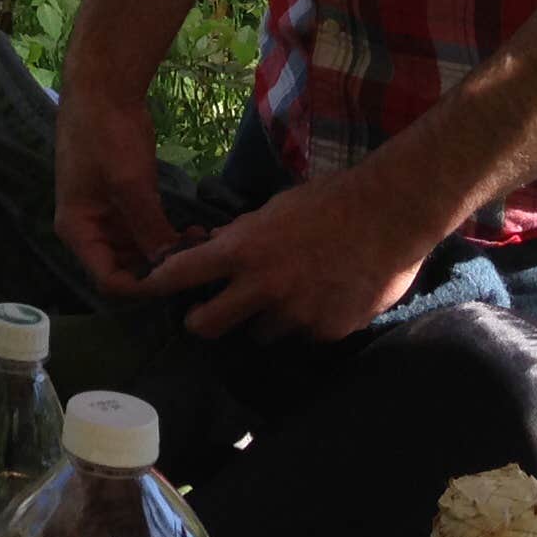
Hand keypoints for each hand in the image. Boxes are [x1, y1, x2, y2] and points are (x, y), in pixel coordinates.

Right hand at [55, 81, 182, 295]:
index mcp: (77, 230)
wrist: (103, 89)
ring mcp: (107, 214)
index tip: (179, 281)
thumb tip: (171, 268)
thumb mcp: (129, 185)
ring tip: (203, 245)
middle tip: (200, 265)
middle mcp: (89, 229)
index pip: (108, 279)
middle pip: (123, 268)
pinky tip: (195, 232)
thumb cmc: (106, 136)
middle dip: (159, 271)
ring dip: (166, 253)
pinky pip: (144, 229)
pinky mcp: (124, 199)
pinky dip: (166, 235)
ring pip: (137, 251)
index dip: (142, 288)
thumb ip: (148, 229)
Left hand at [135, 162, 441, 342]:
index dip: (158, 284)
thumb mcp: (274, 209)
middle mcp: (262, 289)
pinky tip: (322, 298)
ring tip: (287, 296)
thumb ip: (241, 234)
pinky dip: (305, 322)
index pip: (182, 275)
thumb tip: (213, 247)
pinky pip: (302, 335)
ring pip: (260, 333)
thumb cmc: (330, 202)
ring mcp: (295, 315)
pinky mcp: (326, 331)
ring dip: (264, 320)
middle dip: (203, 322)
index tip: (146, 290)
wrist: (390, 216)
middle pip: (207, 326)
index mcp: (243, 251)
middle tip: (209, 314)